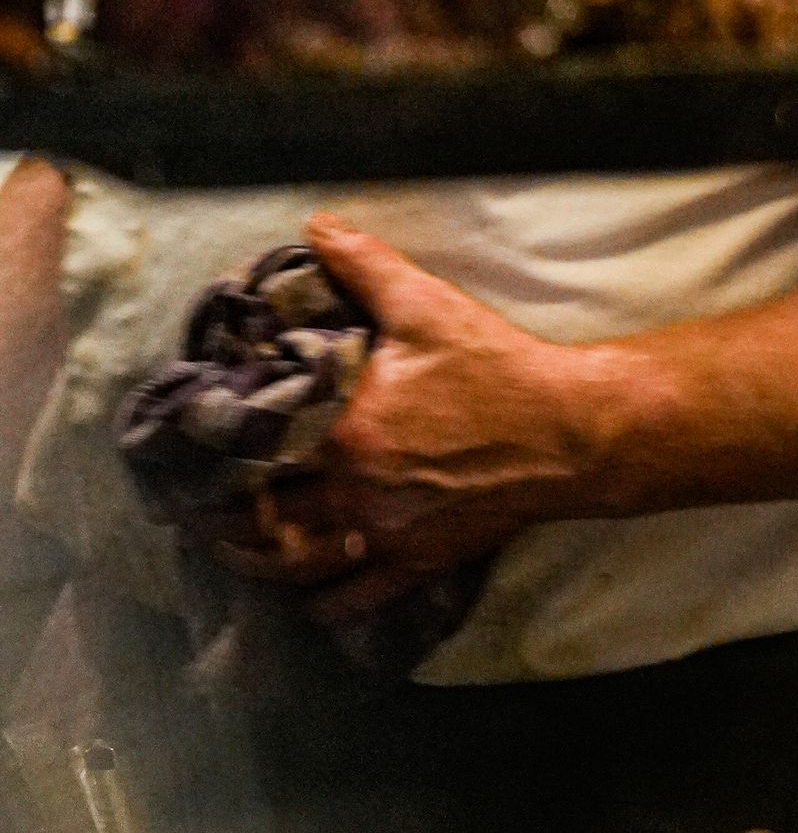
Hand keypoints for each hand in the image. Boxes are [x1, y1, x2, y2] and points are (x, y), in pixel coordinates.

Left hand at [230, 209, 617, 619]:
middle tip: (200, 503)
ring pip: (300, 563)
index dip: (217, 454)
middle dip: (226, 512)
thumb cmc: (498, 367)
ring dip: (261, 560)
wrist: (571, 431)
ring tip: (236, 549)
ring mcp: (387, 532)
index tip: (191, 449)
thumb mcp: (428, 305)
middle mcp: (354, 491)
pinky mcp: (421, 560)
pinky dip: (324, 606)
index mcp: (344, 430)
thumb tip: (317, 226)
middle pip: (266, 516)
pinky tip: (307, 601)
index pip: (256, 452)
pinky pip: (358, 597)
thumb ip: (365, 265)